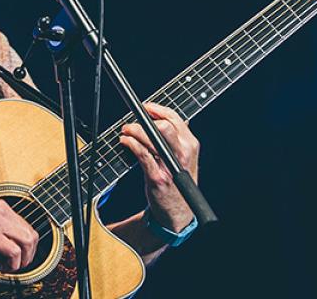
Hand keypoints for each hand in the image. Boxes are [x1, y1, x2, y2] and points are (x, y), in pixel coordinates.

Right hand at [0, 199, 38, 271]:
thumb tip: (2, 252)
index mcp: (0, 207)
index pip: (26, 227)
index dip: (25, 246)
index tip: (18, 258)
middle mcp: (2, 212)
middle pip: (32, 235)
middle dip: (29, 255)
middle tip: (17, 266)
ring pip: (27, 242)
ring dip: (22, 261)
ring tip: (8, 268)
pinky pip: (13, 252)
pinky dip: (11, 265)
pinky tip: (0, 268)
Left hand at [119, 103, 199, 233]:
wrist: (178, 210)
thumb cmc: (177, 180)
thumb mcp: (183, 156)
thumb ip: (176, 137)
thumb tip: (160, 117)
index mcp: (190, 144)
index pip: (174, 118)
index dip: (156, 109)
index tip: (144, 107)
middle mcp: (182, 153)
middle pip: (164, 126)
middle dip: (145, 120)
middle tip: (133, 121)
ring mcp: (170, 165)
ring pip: (151, 137)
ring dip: (134, 131)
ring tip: (126, 131)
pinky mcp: (157, 176)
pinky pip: (142, 153)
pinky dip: (131, 144)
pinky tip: (125, 141)